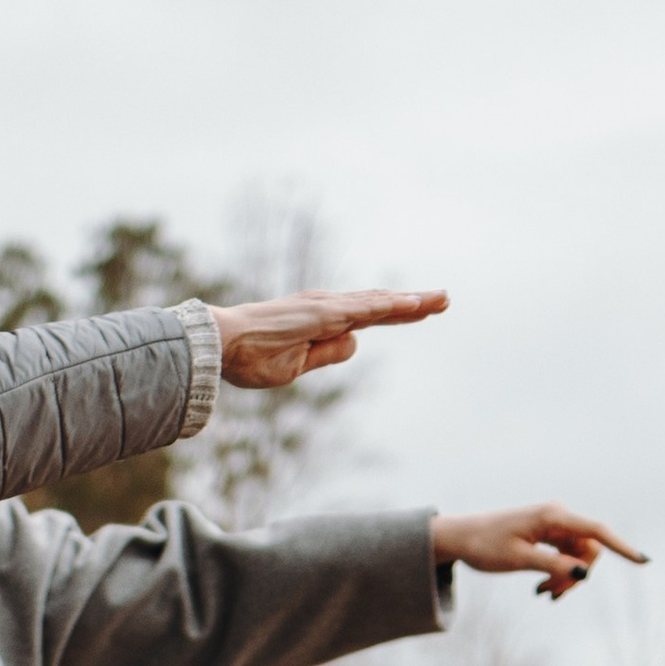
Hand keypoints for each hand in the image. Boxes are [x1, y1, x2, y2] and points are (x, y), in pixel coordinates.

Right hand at [213, 289, 448, 389]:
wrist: (219, 346)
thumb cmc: (249, 358)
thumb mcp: (297, 366)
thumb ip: (328, 355)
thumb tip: (357, 343)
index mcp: (322, 320)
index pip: (369, 316)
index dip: (397, 312)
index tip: (424, 310)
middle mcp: (328, 307)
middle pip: (379, 304)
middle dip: (414, 303)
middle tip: (445, 299)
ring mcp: (325, 308)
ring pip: (377, 303)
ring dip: (411, 301)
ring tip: (441, 299)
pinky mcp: (322, 314)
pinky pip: (364, 309)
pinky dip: (391, 306)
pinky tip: (414, 305)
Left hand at [432, 505, 648, 600]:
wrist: (461, 537)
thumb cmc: (485, 546)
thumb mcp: (518, 560)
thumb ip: (552, 567)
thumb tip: (583, 574)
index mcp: (552, 516)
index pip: (596, 532)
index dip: (622, 548)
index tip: (644, 561)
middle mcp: (558, 516)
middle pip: (589, 550)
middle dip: (577, 576)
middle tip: (549, 597)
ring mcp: (555, 524)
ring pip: (579, 556)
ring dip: (566, 578)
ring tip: (543, 595)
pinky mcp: (550, 534)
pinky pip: (567, 556)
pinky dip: (559, 573)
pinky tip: (543, 589)